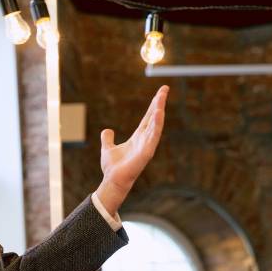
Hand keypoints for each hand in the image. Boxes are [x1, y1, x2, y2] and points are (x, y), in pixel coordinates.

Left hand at [94, 85, 168, 215]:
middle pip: (154, 118)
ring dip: (159, 111)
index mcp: (138, 137)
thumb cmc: (113, 168)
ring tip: (161, 98)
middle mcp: (145, 139)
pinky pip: (153, 137)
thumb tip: (107, 130)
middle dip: (159, 103)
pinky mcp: (146, 153)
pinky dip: (156, 126)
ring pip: (155, 125)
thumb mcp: (107, 148)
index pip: (148, 117)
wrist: (112, 181)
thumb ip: (108, 139)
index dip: (154, 105)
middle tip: (164, 89)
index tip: (161, 92)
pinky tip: (159, 114)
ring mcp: (147, 146)